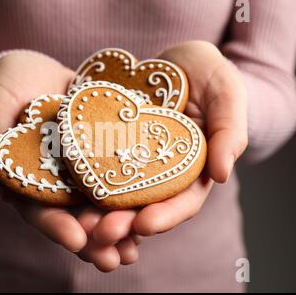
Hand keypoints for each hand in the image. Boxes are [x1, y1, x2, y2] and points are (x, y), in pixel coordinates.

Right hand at [0, 50, 137, 270]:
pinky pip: (123, 173)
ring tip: (133, 251)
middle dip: (92, 240)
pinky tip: (154, 210)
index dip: (54, 225)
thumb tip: (0, 170)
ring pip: (101, 203)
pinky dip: (136, 194)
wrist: (34, 71)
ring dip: (118, 229)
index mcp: (29, 177)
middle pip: (74, 216)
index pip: (38, 208)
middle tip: (111, 259)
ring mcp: (83, 168)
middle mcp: (58, 179)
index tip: (75, 240)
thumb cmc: (6, 85)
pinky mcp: (106, 150)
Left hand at [76, 41, 247, 269]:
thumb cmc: (210, 76)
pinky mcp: (109, 143)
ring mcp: (133, 159)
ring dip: (98, 212)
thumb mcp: (227, 95)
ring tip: (80, 224)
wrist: (177, 61)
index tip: (143, 225)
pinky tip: (66, 189)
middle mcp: (161, 171)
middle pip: (144, 205)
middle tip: (101, 234)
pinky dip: (82, 180)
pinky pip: (94, 165)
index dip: (165, 216)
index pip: (183, 201)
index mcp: (193, 169)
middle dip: (124, 223)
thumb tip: (222, 174)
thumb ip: (230, 132)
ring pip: (115, 192)